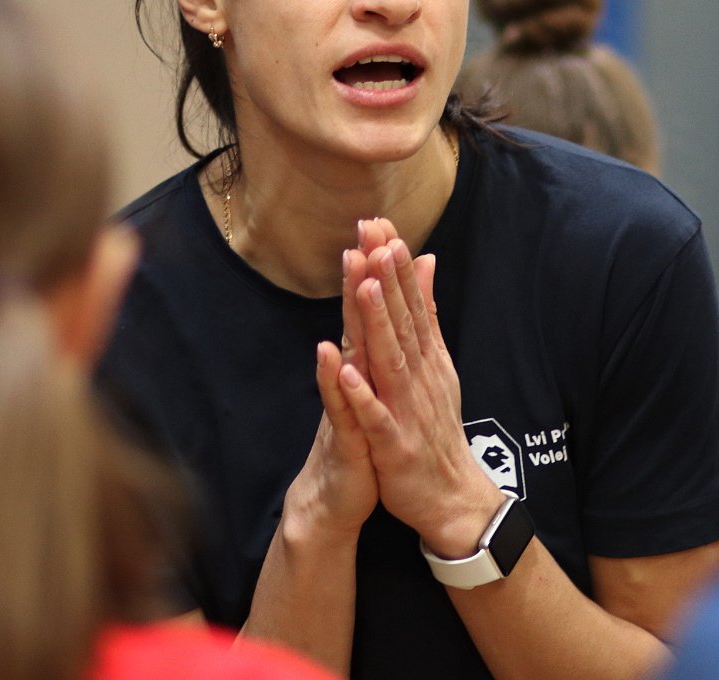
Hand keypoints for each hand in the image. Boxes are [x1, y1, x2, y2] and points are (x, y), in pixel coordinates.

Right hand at [280, 248, 382, 537]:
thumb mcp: (377, 384)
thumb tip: (388, 302)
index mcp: (365, 363)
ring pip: (346, 353)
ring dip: (349, 316)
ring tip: (354, 279)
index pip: (371, 307)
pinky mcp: (343, 435)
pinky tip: (330, 356)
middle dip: (360, 276)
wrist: (337, 496)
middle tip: (363, 233)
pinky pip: (338, 406)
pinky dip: (335, 382)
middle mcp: (350, 375)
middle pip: (355, 319)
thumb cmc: (361, 435)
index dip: (376, 267)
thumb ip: (381, 339)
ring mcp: (343, 402)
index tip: (380, 223)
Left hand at [337, 220, 500, 556]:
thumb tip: (424, 260)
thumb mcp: (435, 362)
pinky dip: (363, 395)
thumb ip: (426, 312)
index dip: (395, 264)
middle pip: (401, 321)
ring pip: (390, 360)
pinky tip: (348, 371)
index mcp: (424, 356)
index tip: (382, 224)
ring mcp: (407, 408)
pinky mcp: (394, 444)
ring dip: (379, 323)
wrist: (452, 495)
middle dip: (387, 278)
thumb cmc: (435, 425)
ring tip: (365, 286)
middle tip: (376, 236)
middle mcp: (418, 375)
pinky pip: (375, 417)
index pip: (409, 302)